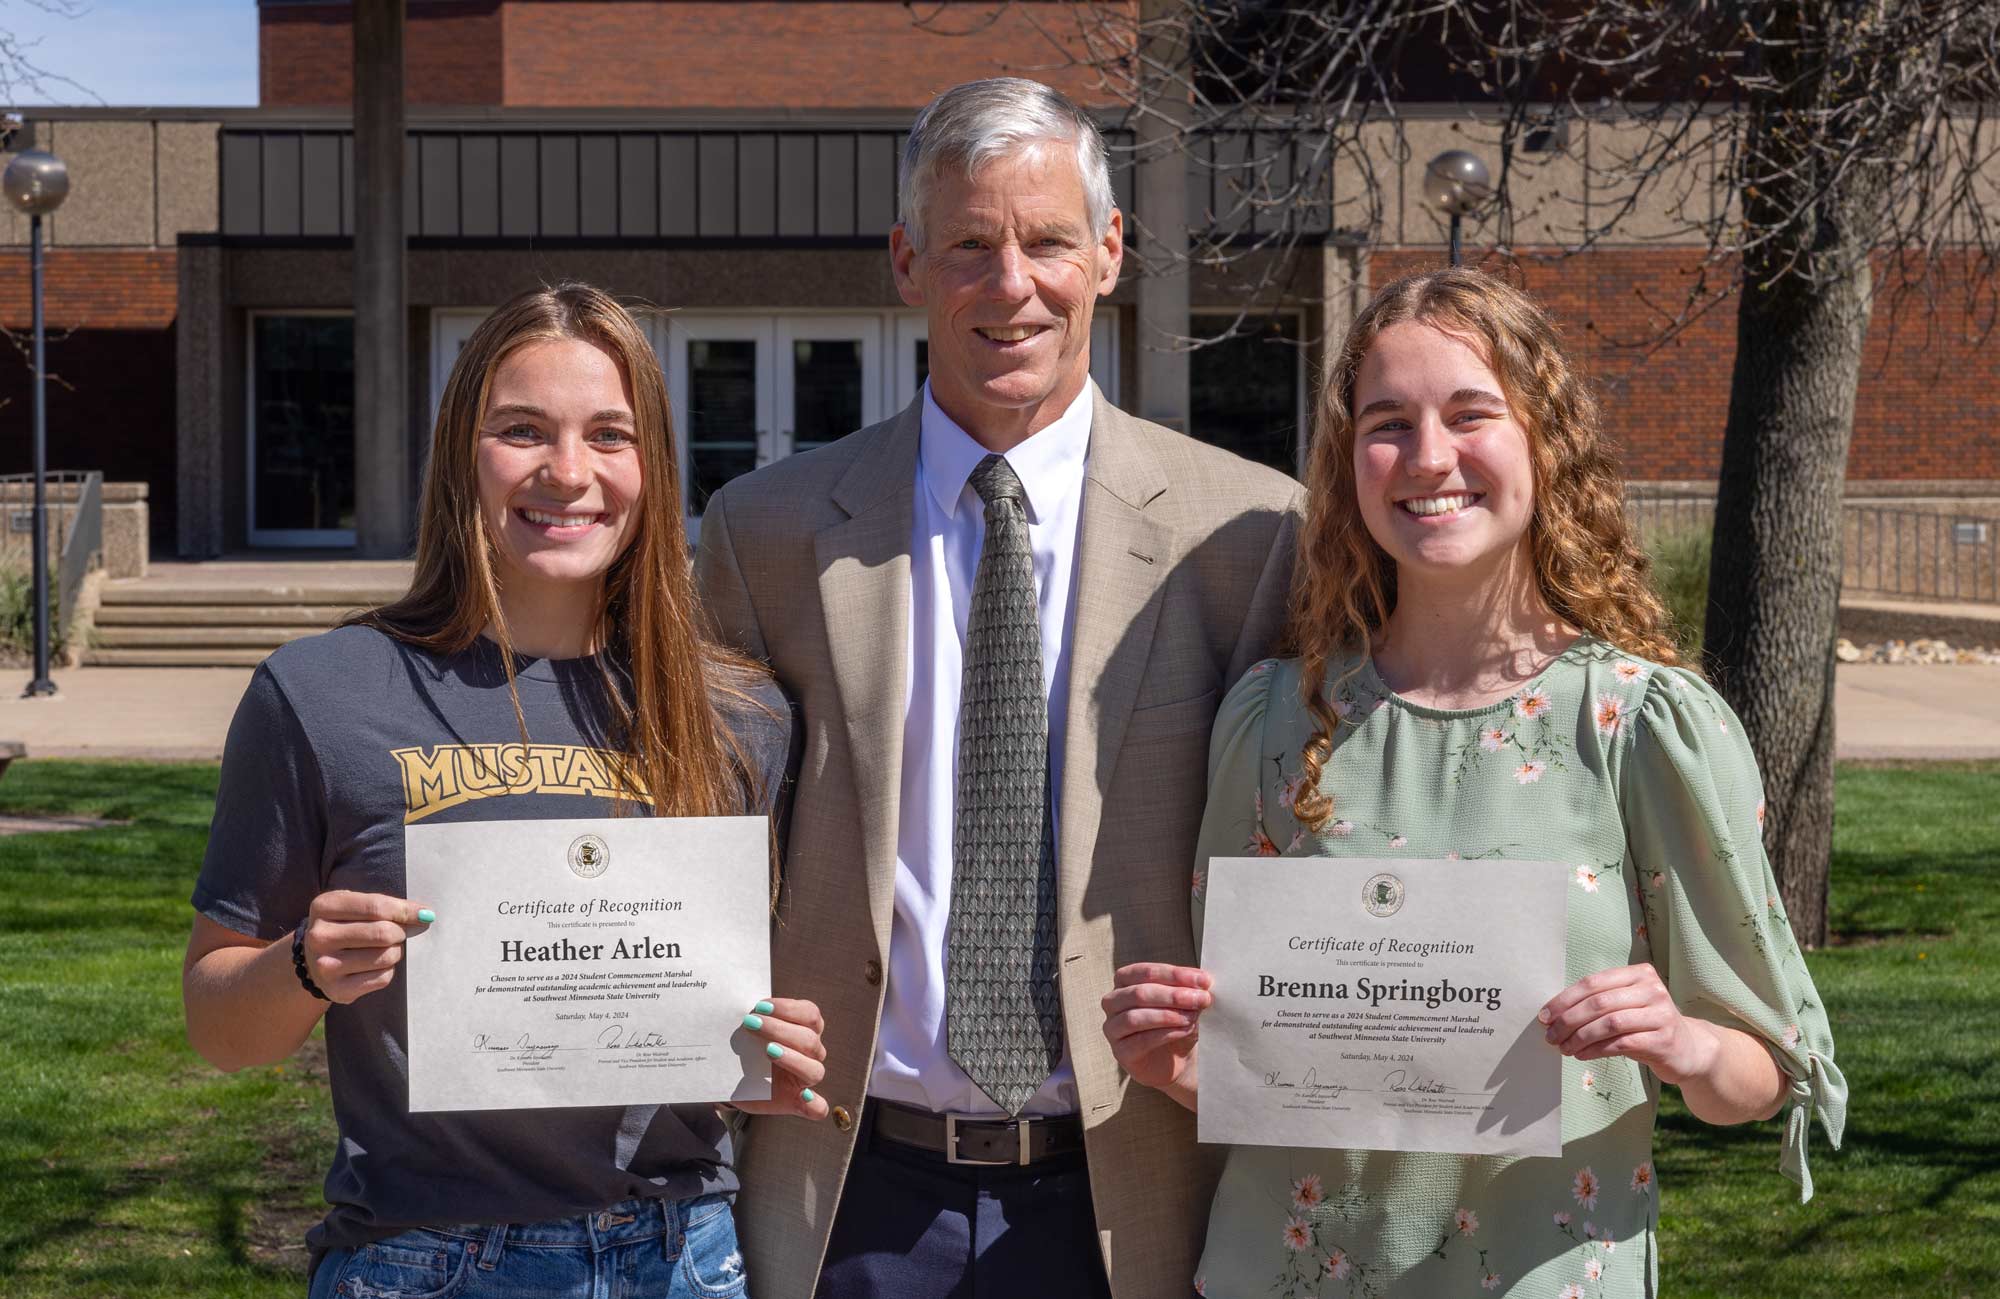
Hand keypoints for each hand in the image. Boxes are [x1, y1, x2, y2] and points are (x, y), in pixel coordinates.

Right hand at [300, 890, 431, 1005]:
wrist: (314, 960)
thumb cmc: (344, 925)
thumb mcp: (353, 906)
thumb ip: (384, 905)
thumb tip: (424, 914)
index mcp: (324, 906)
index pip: (376, 906)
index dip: (406, 910)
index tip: (424, 914)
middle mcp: (319, 937)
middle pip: (383, 933)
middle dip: (400, 933)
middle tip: (399, 934)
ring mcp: (325, 965)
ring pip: (386, 956)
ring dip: (396, 952)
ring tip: (386, 949)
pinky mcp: (337, 989)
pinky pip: (382, 978)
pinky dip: (388, 970)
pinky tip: (376, 966)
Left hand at [731, 997, 830, 1120]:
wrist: (737, 1082)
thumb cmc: (748, 1050)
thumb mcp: (749, 1033)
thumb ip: (753, 1021)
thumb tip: (740, 1010)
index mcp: (805, 1029)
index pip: (809, 1014)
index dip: (788, 1008)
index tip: (761, 1006)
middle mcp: (811, 1054)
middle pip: (809, 1040)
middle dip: (780, 1029)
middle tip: (752, 1023)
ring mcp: (806, 1080)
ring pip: (815, 1069)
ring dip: (792, 1058)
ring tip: (768, 1050)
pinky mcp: (800, 1104)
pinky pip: (818, 1107)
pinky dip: (814, 1102)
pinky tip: (803, 1096)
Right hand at [1101, 963, 1212, 1095]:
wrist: (1176, 1063)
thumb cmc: (1176, 1025)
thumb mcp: (1185, 1004)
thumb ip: (1189, 991)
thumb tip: (1202, 982)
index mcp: (1125, 981)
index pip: (1144, 972)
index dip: (1174, 974)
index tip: (1203, 980)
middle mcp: (1113, 1002)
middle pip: (1139, 993)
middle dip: (1173, 995)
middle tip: (1201, 999)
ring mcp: (1112, 1028)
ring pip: (1135, 1017)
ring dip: (1168, 1015)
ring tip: (1192, 1017)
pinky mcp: (1120, 1052)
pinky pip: (1140, 1041)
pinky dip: (1166, 1034)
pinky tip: (1185, 1030)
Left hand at [1539, 962, 1719, 1085]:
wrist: (1688, 1049)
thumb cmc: (1645, 1025)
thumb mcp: (1624, 1006)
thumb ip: (1596, 1004)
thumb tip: (1551, 1015)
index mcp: (1638, 973)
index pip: (1593, 983)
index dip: (1564, 1000)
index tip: (1544, 1016)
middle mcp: (1652, 989)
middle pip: (1599, 1003)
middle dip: (1568, 1020)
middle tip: (1550, 1036)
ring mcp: (1661, 1014)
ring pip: (1609, 1023)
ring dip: (1580, 1037)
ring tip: (1564, 1048)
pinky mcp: (1664, 1039)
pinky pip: (1621, 1043)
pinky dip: (1596, 1049)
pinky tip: (1582, 1055)